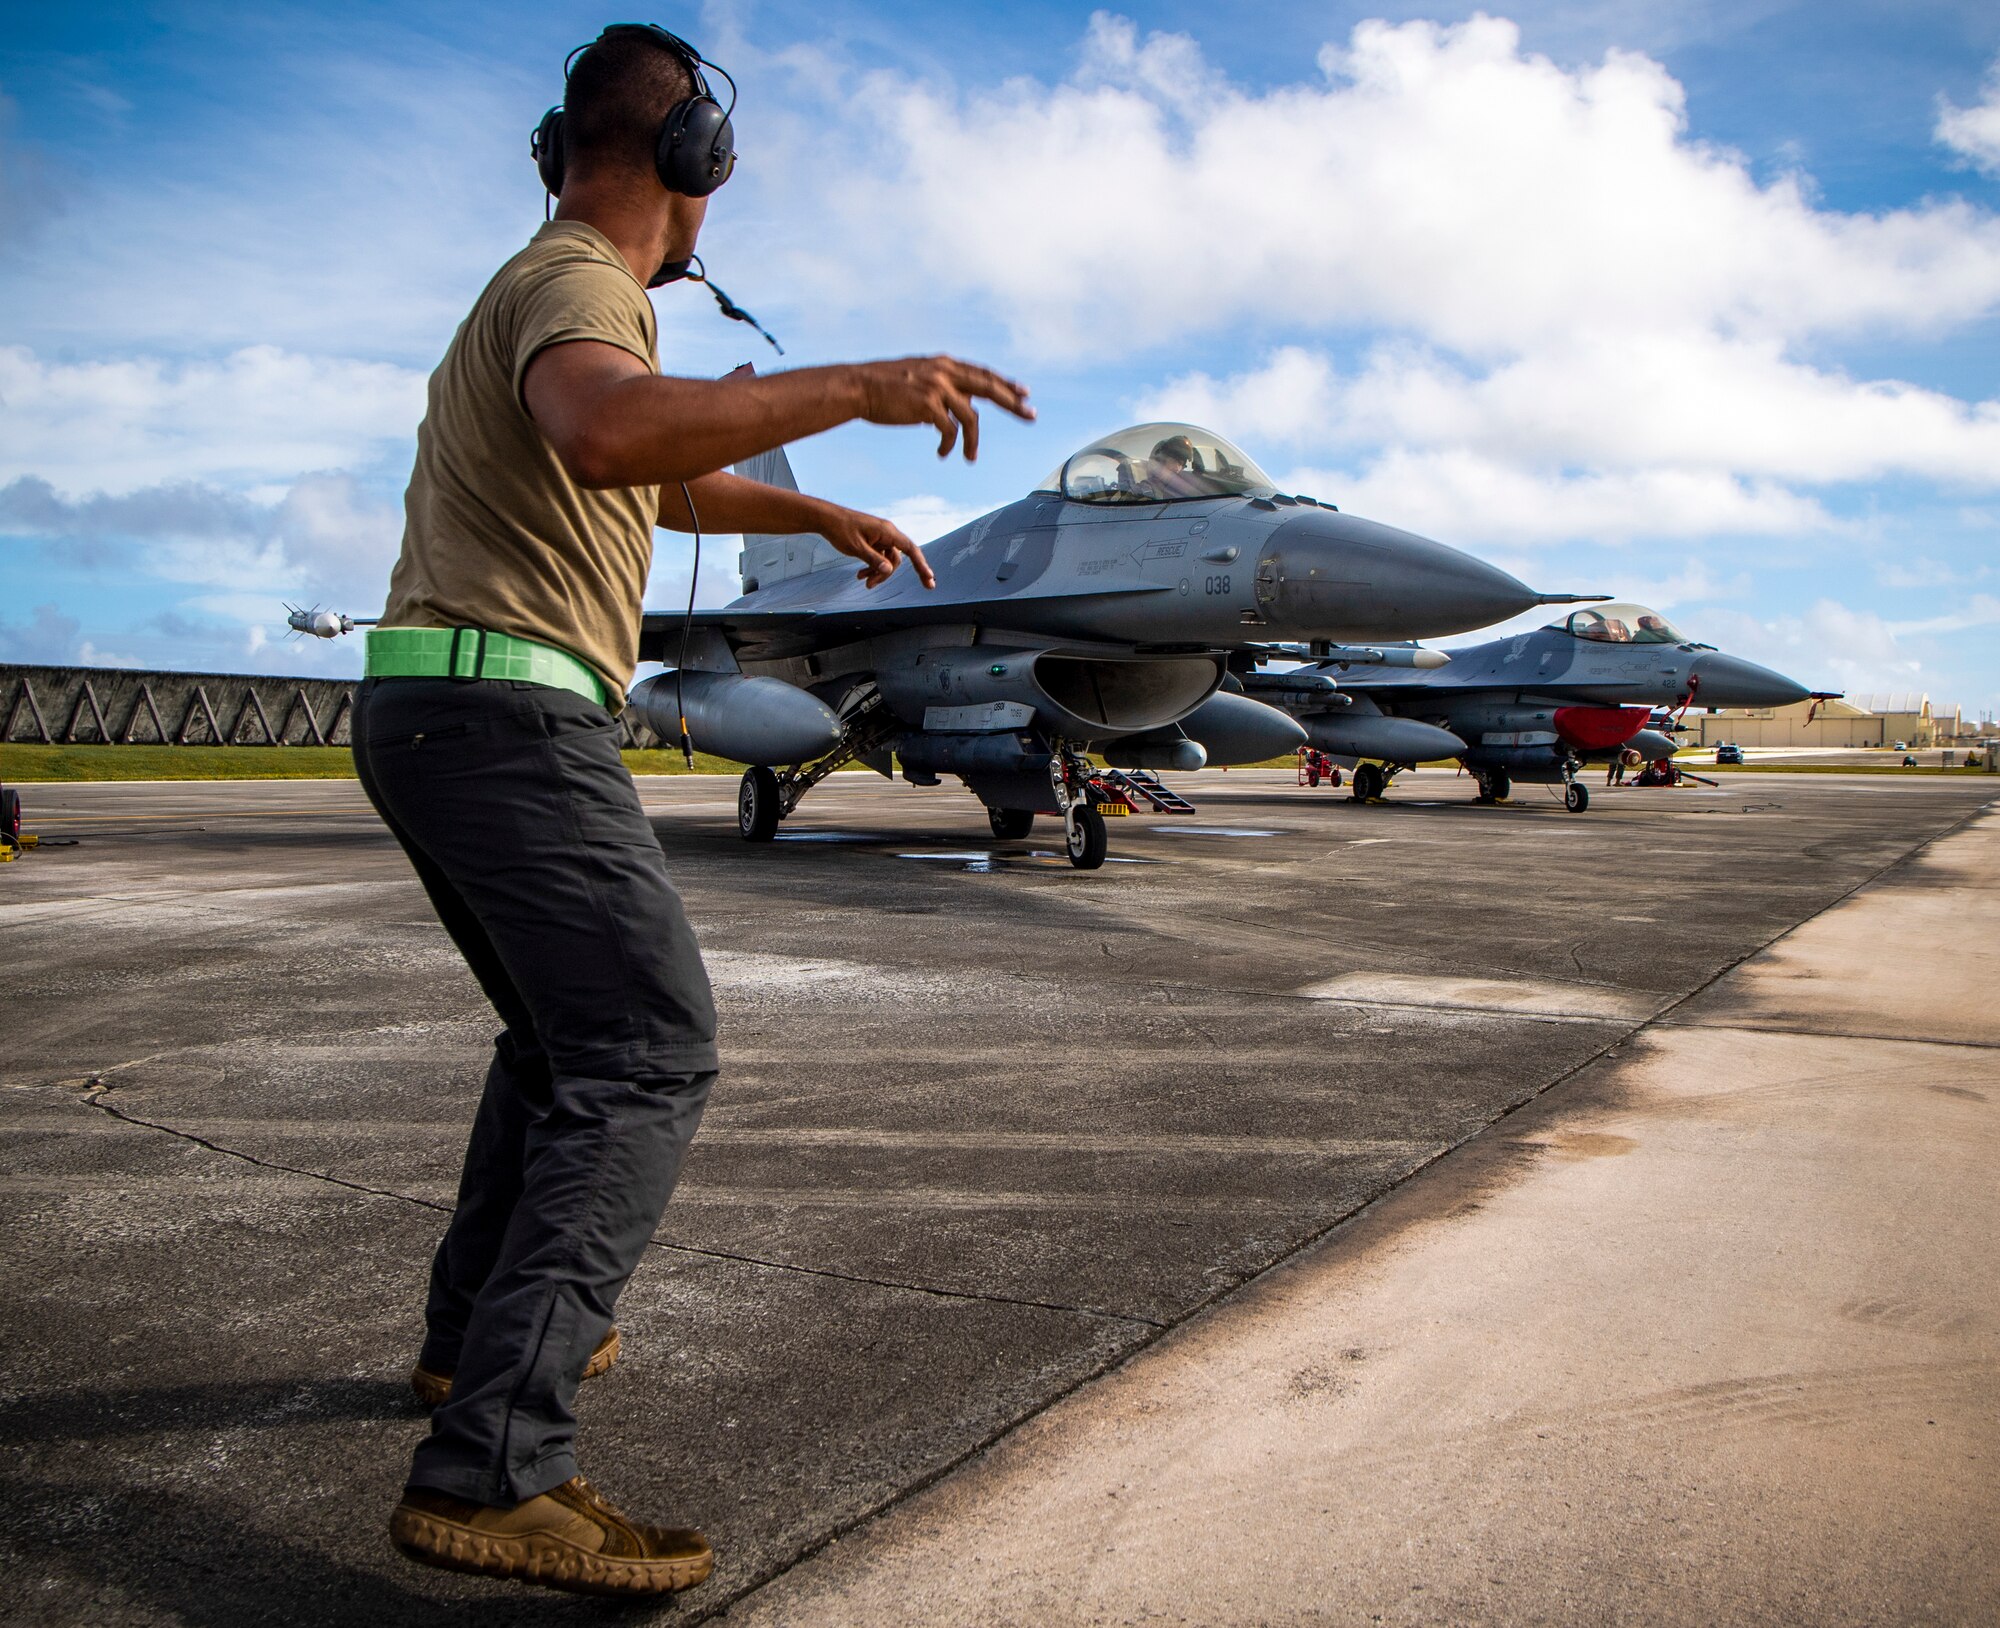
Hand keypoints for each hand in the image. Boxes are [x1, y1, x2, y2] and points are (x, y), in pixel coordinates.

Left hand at [816, 505, 935, 590]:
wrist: (826, 519)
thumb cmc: (840, 529)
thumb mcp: (856, 547)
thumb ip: (874, 560)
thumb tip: (889, 570)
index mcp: (887, 531)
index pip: (911, 549)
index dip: (921, 565)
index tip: (929, 578)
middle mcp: (887, 534)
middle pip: (896, 559)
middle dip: (885, 574)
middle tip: (870, 586)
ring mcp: (880, 538)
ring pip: (887, 560)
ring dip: (877, 572)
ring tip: (862, 580)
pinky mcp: (873, 541)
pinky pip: (878, 557)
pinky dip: (872, 566)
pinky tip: (860, 574)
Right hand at [852, 355, 1033, 460]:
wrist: (858, 387)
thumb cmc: (884, 387)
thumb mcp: (918, 378)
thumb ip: (941, 387)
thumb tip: (957, 408)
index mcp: (944, 364)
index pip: (982, 373)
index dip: (1005, 383)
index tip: (1024, 392)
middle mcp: (944, 371)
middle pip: (989, 387)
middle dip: (1013, 403)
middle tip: (1031, 415)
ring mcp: (937, 387)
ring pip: (970, 418)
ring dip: (973, 441)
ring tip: (971, 457)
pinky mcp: (928, 406)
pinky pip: (950, 431)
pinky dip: (949, 445)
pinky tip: (942, 454)